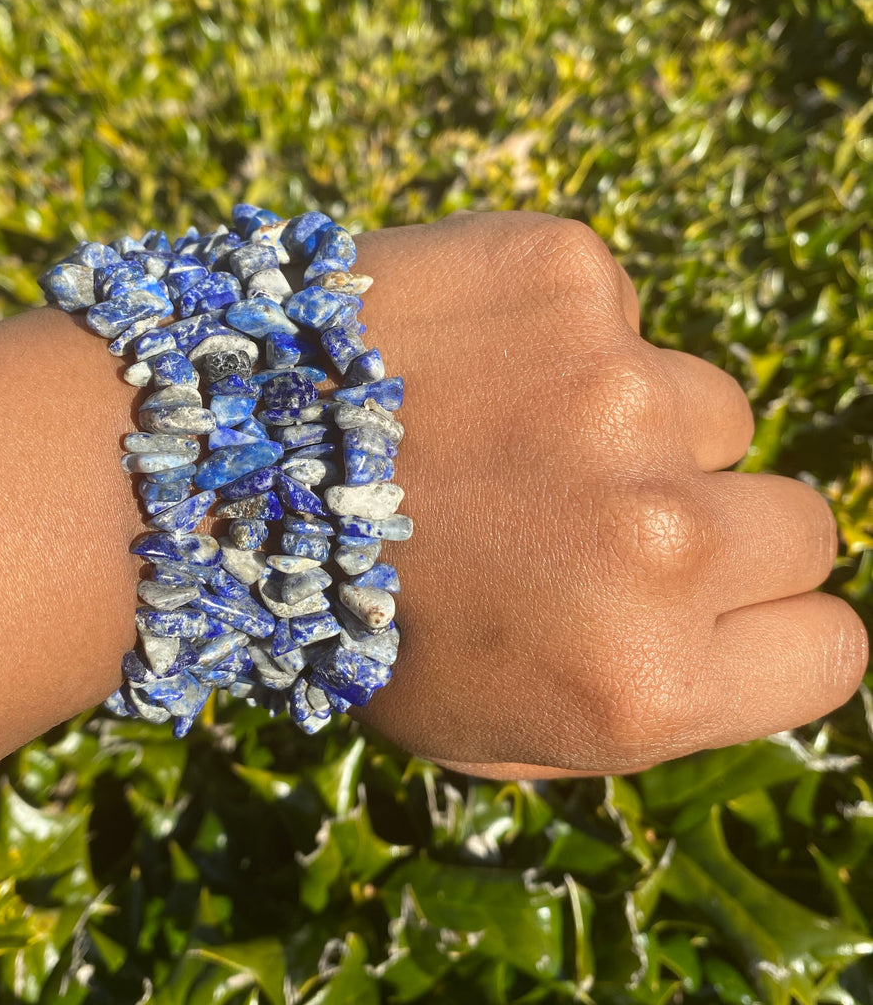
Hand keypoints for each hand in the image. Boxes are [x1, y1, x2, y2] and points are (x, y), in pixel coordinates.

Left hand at [347, 211, 867, 777]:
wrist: (195, 466)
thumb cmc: (345, 616)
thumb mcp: (493, 729)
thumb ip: (648, 695)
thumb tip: (746, 630)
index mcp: (642, 680)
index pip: (831, 646)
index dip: (767, 624)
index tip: (705, 605)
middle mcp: (653, 539)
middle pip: (797, 521)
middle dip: (713, 524)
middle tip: (585, 516)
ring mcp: (616, 390)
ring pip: (709, 405)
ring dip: (630, 424)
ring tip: (496, 435)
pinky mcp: (565, 275)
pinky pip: (620, 312)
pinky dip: (558, 335)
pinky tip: (457, 363)